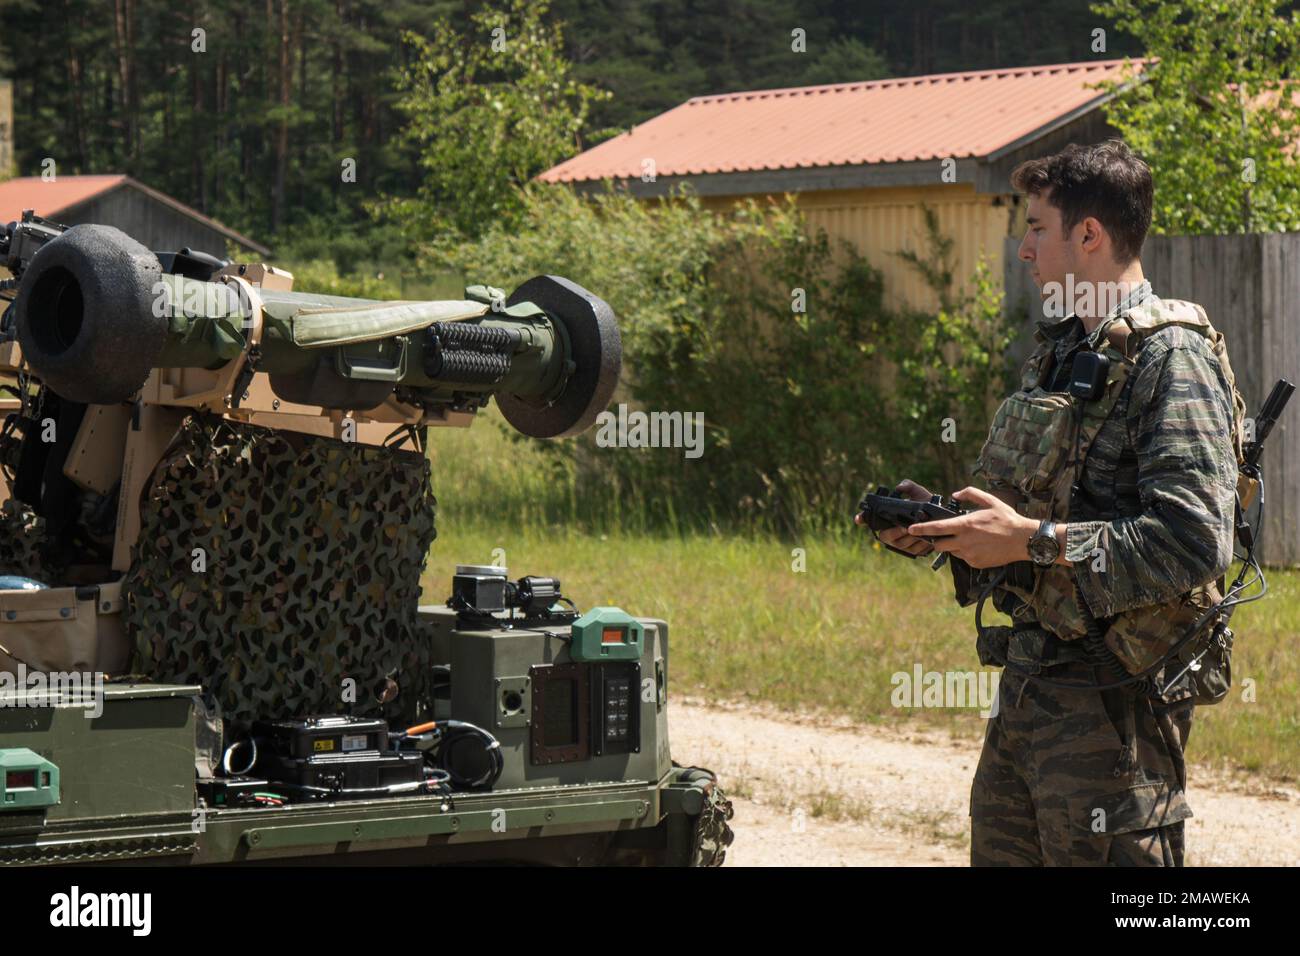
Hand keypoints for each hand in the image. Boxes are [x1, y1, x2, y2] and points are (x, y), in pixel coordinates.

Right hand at [856, 479, 934, 555]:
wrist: (943, 518)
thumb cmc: (927, 504)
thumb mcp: (918, 493)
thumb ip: (909, 486)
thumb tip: (900, 487)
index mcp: (888, 518)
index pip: (869, 519)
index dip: (863, 519)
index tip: (859, 519)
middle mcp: (891, 532)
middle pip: (885, 537)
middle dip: (894, 532)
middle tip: (905, 527)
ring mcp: (901, 543)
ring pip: (900, 545)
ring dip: (909, 539)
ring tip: (918, 532)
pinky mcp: (913, 551)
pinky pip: (913, 551)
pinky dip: (919, 545)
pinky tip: (926, 539)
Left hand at [908, 486, 1038, 568]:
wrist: (1024, 540)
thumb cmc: (1007, 519)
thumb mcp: (990, 500)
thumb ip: (970, 494)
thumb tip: (955, 494)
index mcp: (965, 525)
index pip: (937, 528)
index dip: (921, 529)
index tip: (911, 529)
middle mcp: (964, 541)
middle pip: (939, 544)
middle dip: (938, 540)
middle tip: (946, 534)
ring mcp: (969, 554)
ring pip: (952, 551)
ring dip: (955, 545)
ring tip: (971, 538)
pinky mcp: (975, 563)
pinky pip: (964, 558)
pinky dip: (966, 552)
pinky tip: (979, 546)